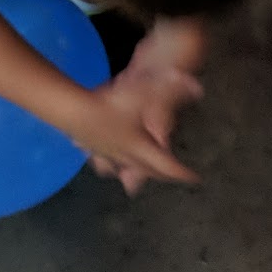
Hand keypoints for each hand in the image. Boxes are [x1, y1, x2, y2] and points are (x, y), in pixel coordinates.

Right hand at [74, 70, 201, 192]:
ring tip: (133, 182)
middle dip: (161, 175)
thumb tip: (198, 88)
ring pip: (121, 170)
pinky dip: (104, 164)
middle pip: (147, 171)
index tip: (194, 179)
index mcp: (142, 148)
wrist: (72, 110)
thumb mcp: (145, 92)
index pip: (167, 165)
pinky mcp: (89, 146)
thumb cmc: (111, 105)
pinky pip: (99, 160)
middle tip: (172, 176)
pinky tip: (101, 161)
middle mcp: (125, 156)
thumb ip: (172, 88)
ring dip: (130, 175)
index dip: (182, 173)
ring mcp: (104, 153)